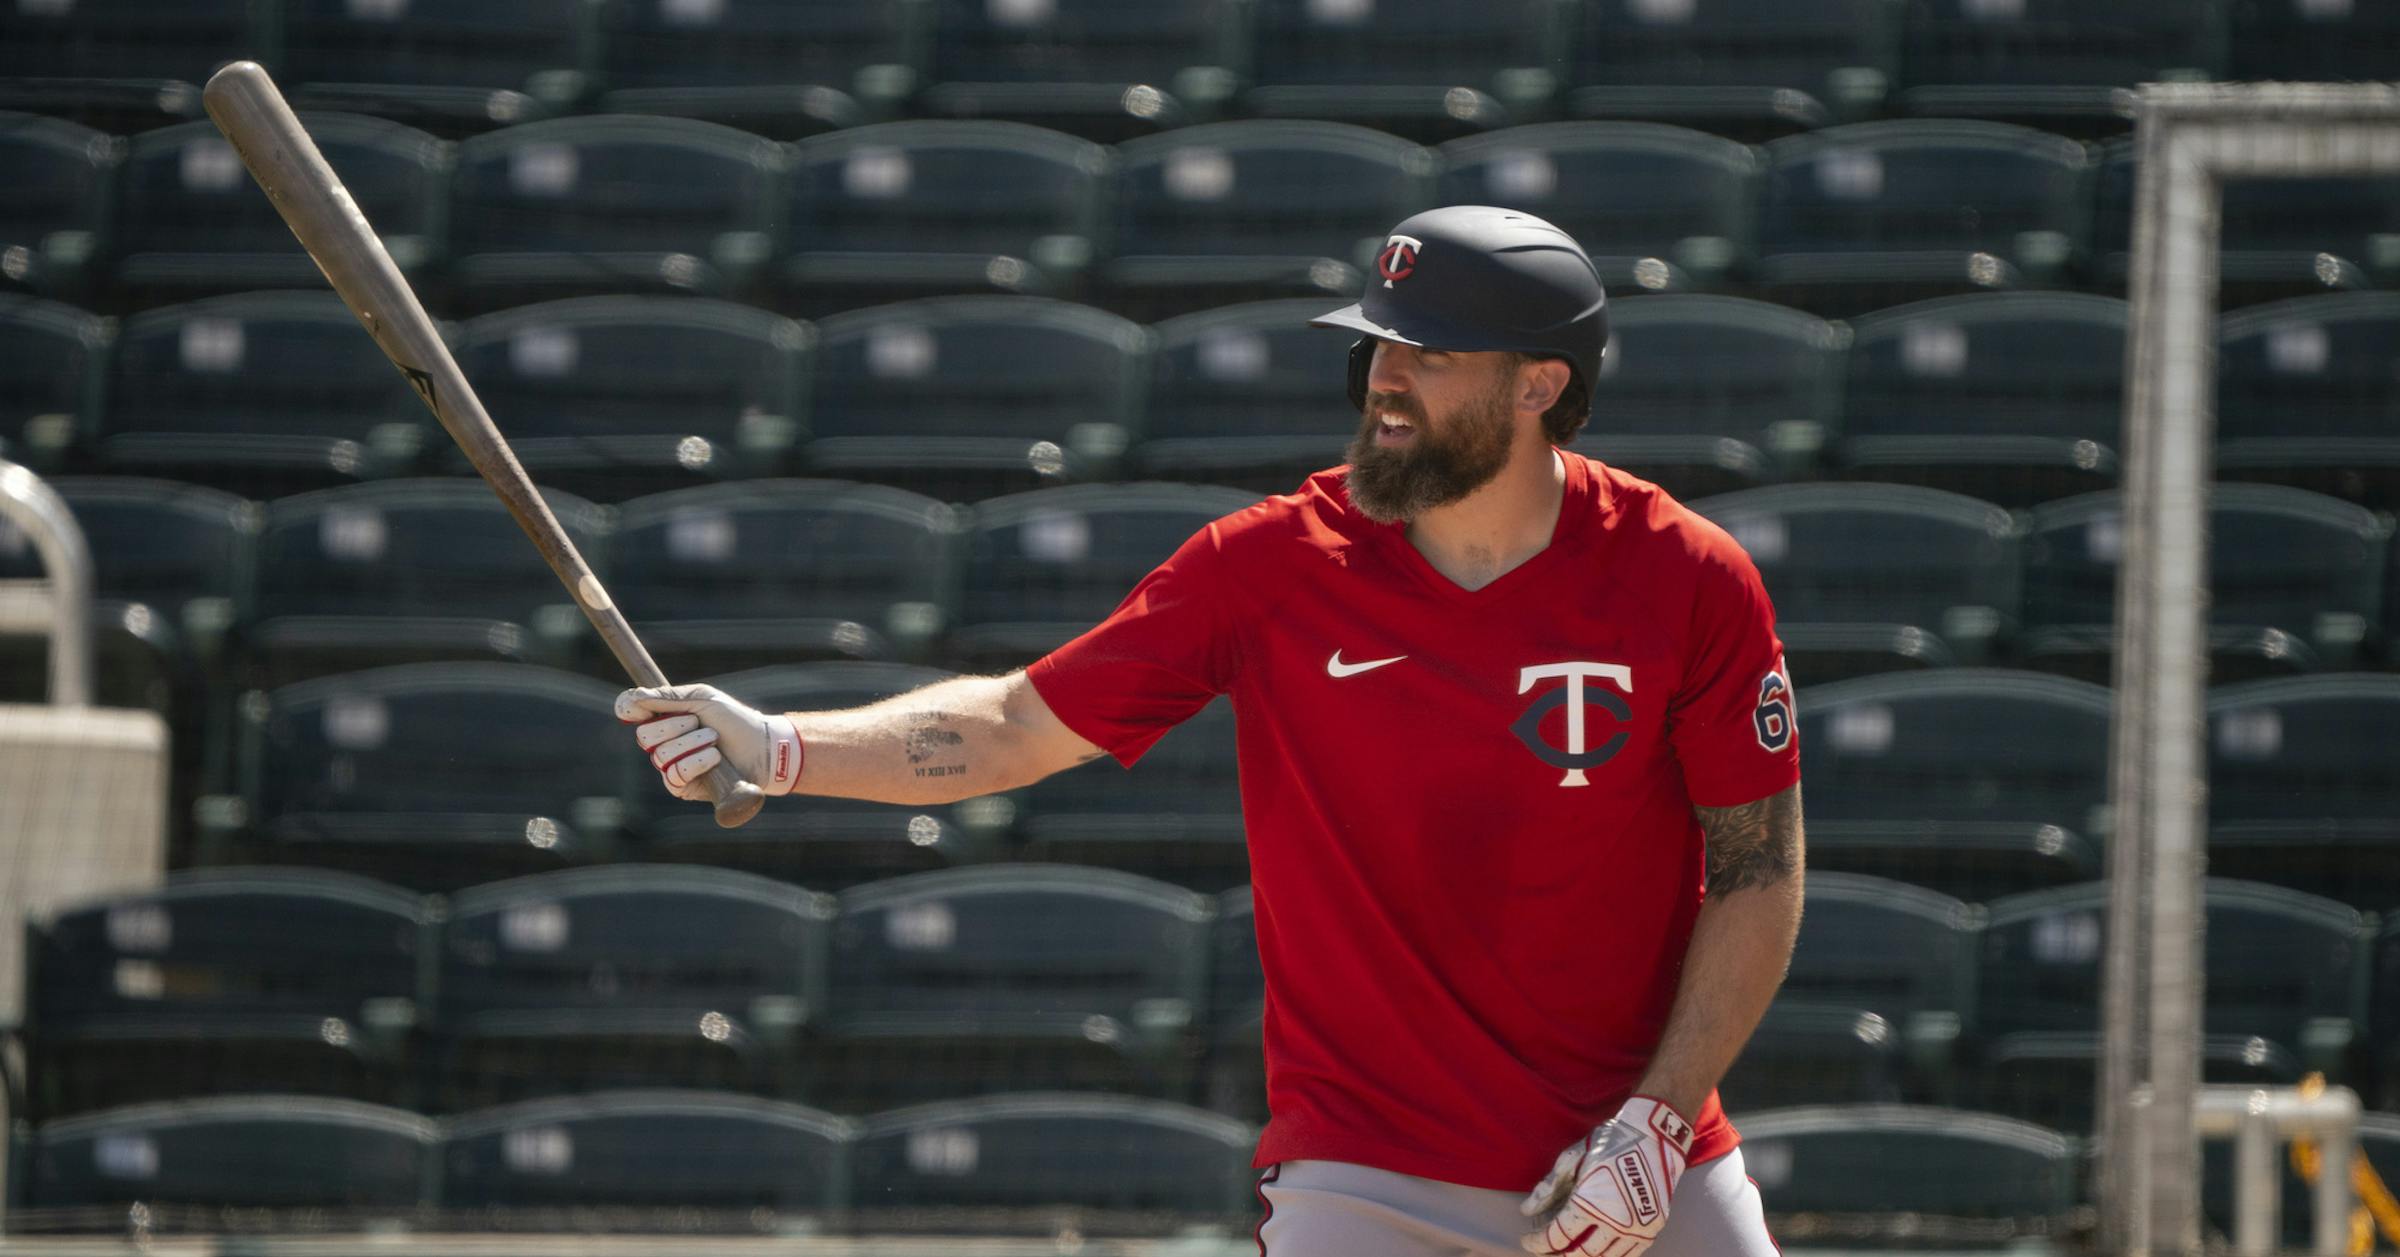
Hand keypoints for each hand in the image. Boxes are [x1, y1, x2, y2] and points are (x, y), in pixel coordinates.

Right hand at [616, 683, 803, 801]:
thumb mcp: (703, 700)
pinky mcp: (683, 788)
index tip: (635, 707)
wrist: (763, 747)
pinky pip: (674, 775)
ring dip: (692, 743)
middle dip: (673, 726)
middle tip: (699, 722)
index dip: (629, 709)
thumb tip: (631, 698)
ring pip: (661, 755)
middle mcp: (663, 743)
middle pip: (643, 736)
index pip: (632, 713)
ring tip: (715, 740)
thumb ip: (668, 698)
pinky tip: (714, 758)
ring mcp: (671, 766)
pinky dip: (696, 762)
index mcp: (665, 718)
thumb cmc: (734, 720)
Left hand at [1520, 1095, 1694, 1256]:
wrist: (1655, 1137)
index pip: (1557, 1237)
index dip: (1538, 1243)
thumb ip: (1549, 1188)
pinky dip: (1609, 1256)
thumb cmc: (1611, 1143)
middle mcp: (1614, 1222)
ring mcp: (1636, 1228)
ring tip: (1568, 1253)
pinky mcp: (1651, 1228)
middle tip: (1545, 1252)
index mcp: (1590, 1204)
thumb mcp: (1573, 1159)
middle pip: (1579, 1254)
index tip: (1527, 1241)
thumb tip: (1527, 1210)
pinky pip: (1627, 1255)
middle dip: (1558, 1256)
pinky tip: (1597, 1251)